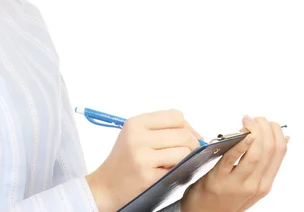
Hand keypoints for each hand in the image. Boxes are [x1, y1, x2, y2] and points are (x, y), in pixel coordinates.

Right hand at [86, 109, 201, 211]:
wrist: (107, 185)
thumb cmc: (125, 159)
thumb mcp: (135, 134)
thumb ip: (161, 128)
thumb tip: (196, 133)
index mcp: (136, 123)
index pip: (175, 116)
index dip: (186, 126)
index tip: (187, 137)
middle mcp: (138, 137)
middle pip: (183, 134)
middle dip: (191, 144)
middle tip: (185, 153)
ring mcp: (143, 157)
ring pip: (184, 152)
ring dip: (185, 160)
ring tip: (173, 163)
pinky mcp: (148, 177)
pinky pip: (178, 169)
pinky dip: (179, 171)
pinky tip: (167, 172)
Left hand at [180, 115, 289, 211]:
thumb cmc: (226, 196)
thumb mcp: (250, 183)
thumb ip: (261, 165)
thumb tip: (280, 138)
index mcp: (265, 183)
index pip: (280, 151)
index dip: (276, 131)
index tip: (267, 122)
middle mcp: (256, 185)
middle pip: (269, 150)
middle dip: (265, 127)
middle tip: (256, 118)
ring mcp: (238, 184)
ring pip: (256, 154)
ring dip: (254, 132)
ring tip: (247, 121)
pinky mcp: (218, 180)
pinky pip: (232, 159)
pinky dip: (239, 145)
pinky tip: (242, 134)